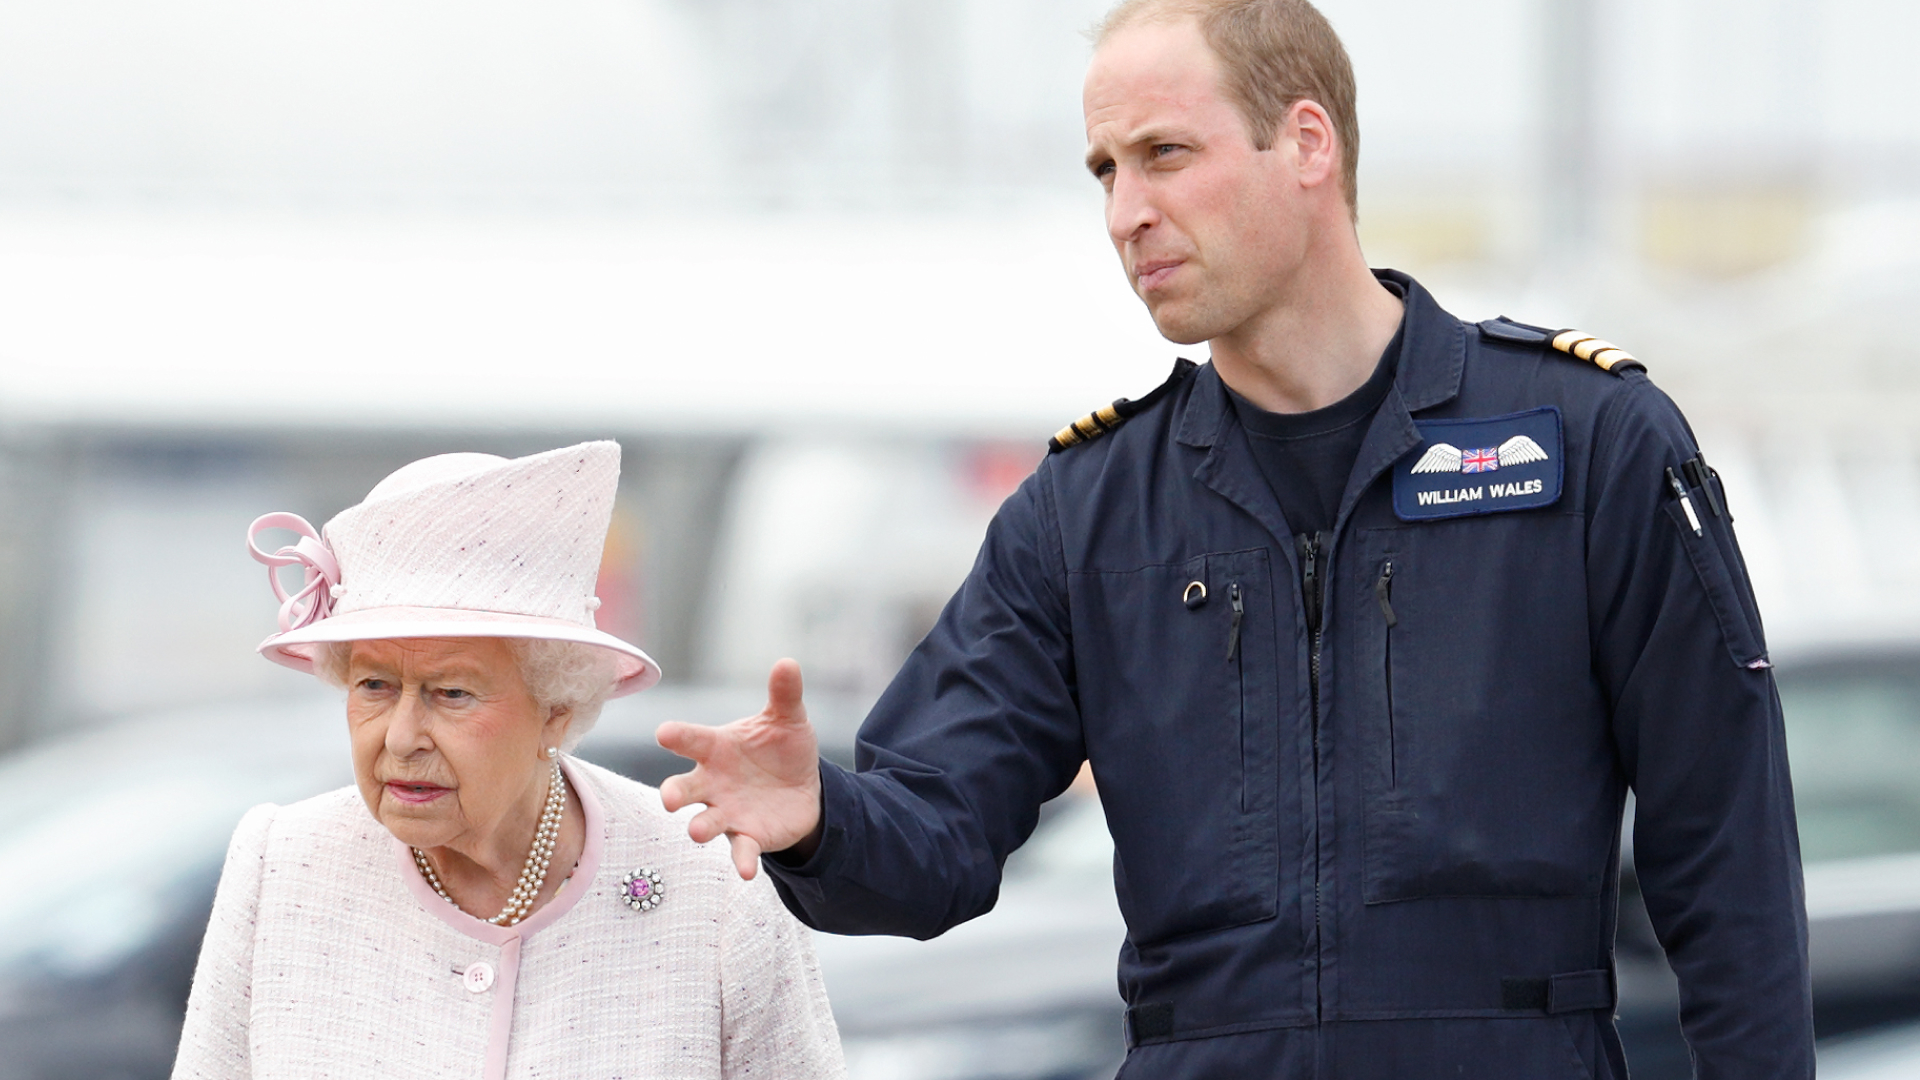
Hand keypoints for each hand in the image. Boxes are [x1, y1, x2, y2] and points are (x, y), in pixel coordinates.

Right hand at [657, 659, 823, 878]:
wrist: (800, 787)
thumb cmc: (780, 748)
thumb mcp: (788, 719)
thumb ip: (784, 694)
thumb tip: (787, 662)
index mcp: (716, 747)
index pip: (691, 739)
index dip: (677, 736)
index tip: (664, 733)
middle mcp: (712, 782)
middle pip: (684, 787)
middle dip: (675, 793)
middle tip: (670, 798)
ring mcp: (726, 811)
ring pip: (706, 821)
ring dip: (701, 827)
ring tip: (697, 832)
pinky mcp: (747, 836)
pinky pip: (741, 850)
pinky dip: (742, 860)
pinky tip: (747, 872)